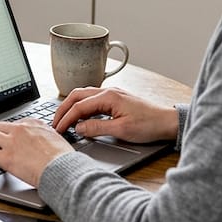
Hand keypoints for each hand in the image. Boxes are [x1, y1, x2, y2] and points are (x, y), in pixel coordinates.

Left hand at [0, 119, 73, 187]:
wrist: (64, 168)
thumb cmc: (66, 159)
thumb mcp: (59, 139)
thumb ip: (48, 137)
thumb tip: (48, 143)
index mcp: (34, 124)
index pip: (15, 123)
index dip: (8, 131)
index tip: (6, 137)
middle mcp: (21, 130)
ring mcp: (12, 142)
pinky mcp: (6, 157)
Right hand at [52, 87, 178, 143]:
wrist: (167, 122)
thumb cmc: (149, 125)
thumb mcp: (121, 130)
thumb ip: (97, 128)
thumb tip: (79, 128)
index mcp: (108, 97)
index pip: (79, 107)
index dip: (66, 119)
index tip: (58, 130)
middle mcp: (108, 91)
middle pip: (76, 96)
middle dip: (63, 109)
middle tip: (54, 123)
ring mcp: (112, 94)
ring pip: (83, 96)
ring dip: (71, 106)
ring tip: (63, 119)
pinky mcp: (116, 99)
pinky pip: (92, 99)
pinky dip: (81, 106)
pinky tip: (80, 116)